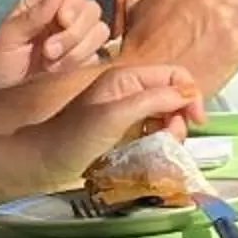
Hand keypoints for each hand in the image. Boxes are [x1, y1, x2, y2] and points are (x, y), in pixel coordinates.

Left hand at [0, 0, 105, 87]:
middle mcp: (64, 16)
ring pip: (100, 32)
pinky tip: (58, 71)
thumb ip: (35, 13)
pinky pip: (98, 55)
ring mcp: (76, 39)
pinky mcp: (82, 60)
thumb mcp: (9, 35)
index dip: (75, 2)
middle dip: (73, 34)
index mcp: (45, 2)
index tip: (62, 21)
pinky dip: (81, 64)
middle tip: (48, 51)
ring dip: (78, 50)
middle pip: (92, 10)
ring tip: (50, 63)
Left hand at [12, 61, 202, 188]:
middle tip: (172, 139)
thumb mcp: (115, 115)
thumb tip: (188, 94)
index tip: (196, 121)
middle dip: (181, 117)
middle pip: (173, 96)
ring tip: (162, 149)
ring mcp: (125, 112)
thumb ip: (153, 100)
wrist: (41, 162)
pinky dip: (159, 142)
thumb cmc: (73, 137)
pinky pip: (152, 132)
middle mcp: (128, 91)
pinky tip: (152, 154)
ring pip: (165, 116)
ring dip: (171, 132)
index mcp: (126, 78)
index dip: (191, 95)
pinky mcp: (122, 132)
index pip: (175, 75)